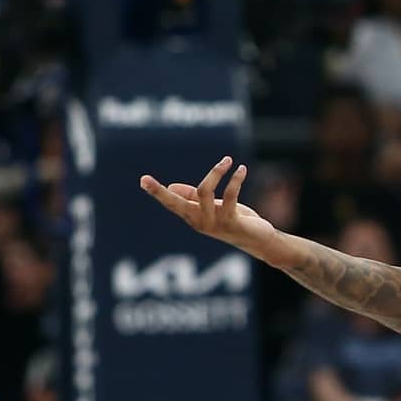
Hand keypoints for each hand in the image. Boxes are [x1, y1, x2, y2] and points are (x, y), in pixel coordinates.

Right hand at [140, 158, 287, 266]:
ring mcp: (214, 223)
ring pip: (204, 192)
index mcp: (193, 216)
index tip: (142, 179)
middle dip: (159, 192)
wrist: (258, 239)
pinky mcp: (231, 222)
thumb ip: (193, 196)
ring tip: (227, 160)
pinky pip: (230, 195)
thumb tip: (171, 187)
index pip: (171, 203)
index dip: (157, 192)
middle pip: (176, 204)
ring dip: (216, 172)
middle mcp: (199, 221)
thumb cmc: (234, 220)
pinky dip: (235, 179)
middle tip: (143, 178)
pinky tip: (242, 169)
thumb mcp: (212, 207)